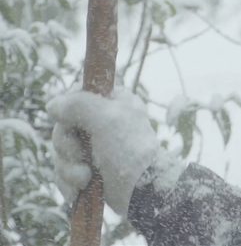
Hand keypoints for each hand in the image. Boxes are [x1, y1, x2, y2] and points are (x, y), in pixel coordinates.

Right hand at [48, 88, 158, 216]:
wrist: (141, 192)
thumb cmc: (128, 151)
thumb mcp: (106, 118)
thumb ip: (78, 104)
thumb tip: (52, 105)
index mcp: (114, 101)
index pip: (76, 95)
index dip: (68, 110)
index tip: (73, 124)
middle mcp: (104, 121)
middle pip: (63, 127)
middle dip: (67, 147)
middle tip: (81, 157)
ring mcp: (95, 146)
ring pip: (61, 152)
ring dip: (69, 168)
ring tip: (85, 178)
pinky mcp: (89, 169)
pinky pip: (64, 172)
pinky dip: (69, 182)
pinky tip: (80, 189)